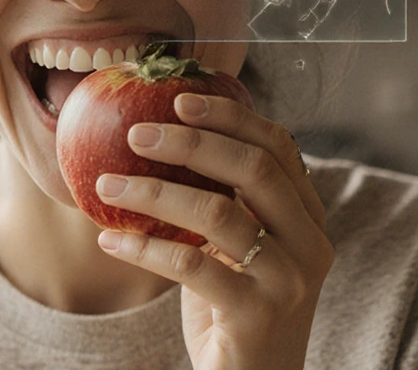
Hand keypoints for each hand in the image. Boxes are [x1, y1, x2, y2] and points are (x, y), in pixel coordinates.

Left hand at [94, 93, 331, 369]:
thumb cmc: (237, 312)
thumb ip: (225, 203)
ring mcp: (288, 281)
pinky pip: (192, 266)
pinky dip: (144, 247)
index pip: (280, 147)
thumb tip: (161, 141)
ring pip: (219, 213)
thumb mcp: (240, 250)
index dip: (232, 117)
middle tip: (136, 133)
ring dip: (154, 192)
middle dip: (191, 142)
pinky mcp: (257, 316)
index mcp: (308, 217)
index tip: (180, 99)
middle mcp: (310, 244)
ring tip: (108, 185)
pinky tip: (110, 239)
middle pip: (254, 169)